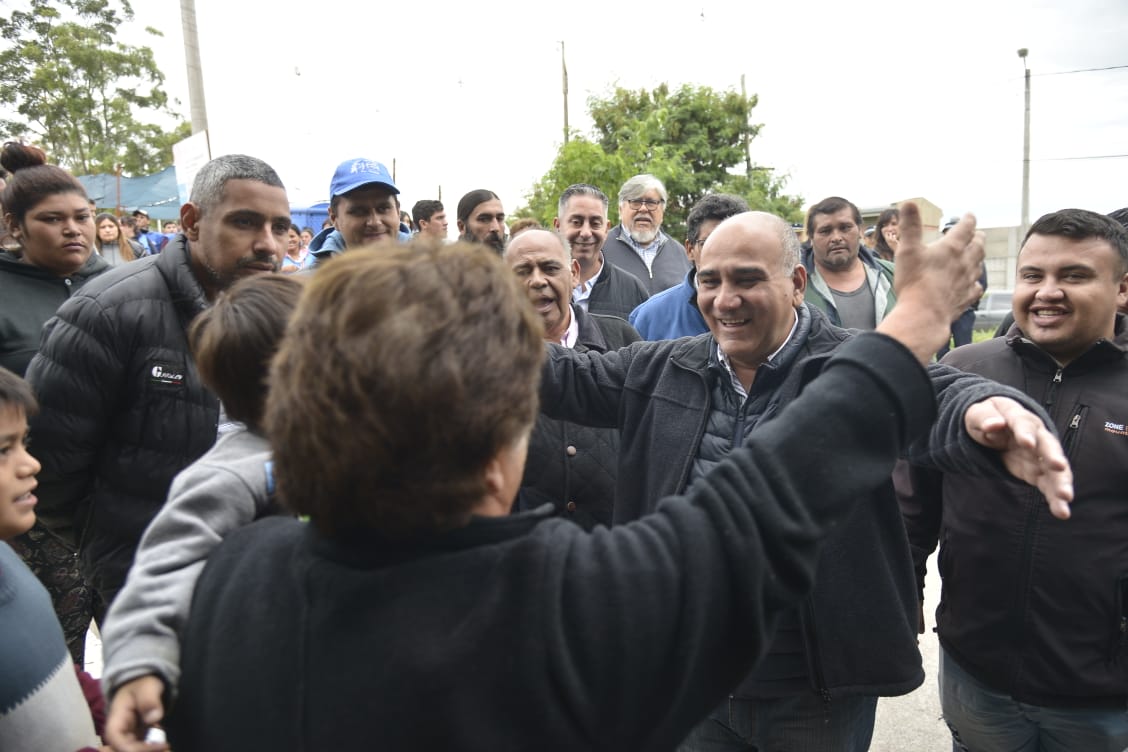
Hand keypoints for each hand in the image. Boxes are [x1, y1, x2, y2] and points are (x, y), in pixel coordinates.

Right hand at [105, 675, 168, 751]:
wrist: (143, 684)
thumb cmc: (142, 684)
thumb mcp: (147, 687)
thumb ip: (149, 700)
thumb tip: (154, 718)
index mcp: (116, 718)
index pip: (115, 739)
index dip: (131, 748)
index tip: (155, 745)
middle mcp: (119, 731)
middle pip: (123, 749)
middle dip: (143, 751)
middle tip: (164, 747)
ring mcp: (128, 735)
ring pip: (133, 749)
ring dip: (149, 750)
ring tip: (166, 747)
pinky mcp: (137, 737)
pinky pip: (142, 747)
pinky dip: (153, 748)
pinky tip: (164, 745)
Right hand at [875, 203, 985, 363]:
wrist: (924, 314)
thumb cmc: (914, 281)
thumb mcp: (907, 250)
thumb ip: (910, 226)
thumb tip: (909, 202)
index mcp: (951, 248)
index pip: (965, 228)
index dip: (968, 220)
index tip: (970, 215)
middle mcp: (964, 262)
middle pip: (978, 245)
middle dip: (978, 237)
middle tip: (978, 233)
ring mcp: (967, 281)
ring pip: (979, 265)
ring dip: (979, 257)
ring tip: (977, 255)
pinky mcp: (965, 298)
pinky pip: (976, 288)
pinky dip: (976, 283)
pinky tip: (974, 284)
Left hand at [964, 396, 1073, 518]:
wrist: (994, 426)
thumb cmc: (986, 418)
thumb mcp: (977, 414)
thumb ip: (984, 418)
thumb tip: (993, 424)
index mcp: (1019, 418)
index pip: (1023, 424)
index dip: (1025, 433)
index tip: (1026, 443)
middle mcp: (1036, 436)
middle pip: (1048, 446)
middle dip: (1054, 456)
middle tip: (1058, 467)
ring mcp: (1040, 455)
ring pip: (1055, 469)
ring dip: (1061, 482)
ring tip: (1065, 497)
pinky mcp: (1038, 472)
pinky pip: (1049, 485)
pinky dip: (1055, 498)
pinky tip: (1062, 512)